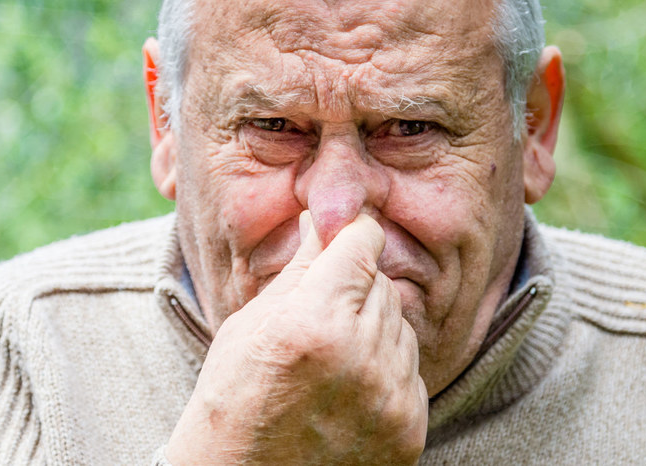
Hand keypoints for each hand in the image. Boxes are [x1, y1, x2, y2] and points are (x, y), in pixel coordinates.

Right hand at [165, 211, 427, 464]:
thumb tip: (328, 216)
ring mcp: (388, 397)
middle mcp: (358, 358)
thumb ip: (301, 266)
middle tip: (319, 317)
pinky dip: (386, 372)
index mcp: (312, 322)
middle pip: (382, 283)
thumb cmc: (234, 399)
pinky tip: (347, 390)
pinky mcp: (409, 429)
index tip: (343, 243)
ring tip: (330, 360)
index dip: (350, 238)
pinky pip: (411, 370)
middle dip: (355, 290)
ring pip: (400, 325)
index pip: (363, 243)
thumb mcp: (253, 323)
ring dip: (372, 330)